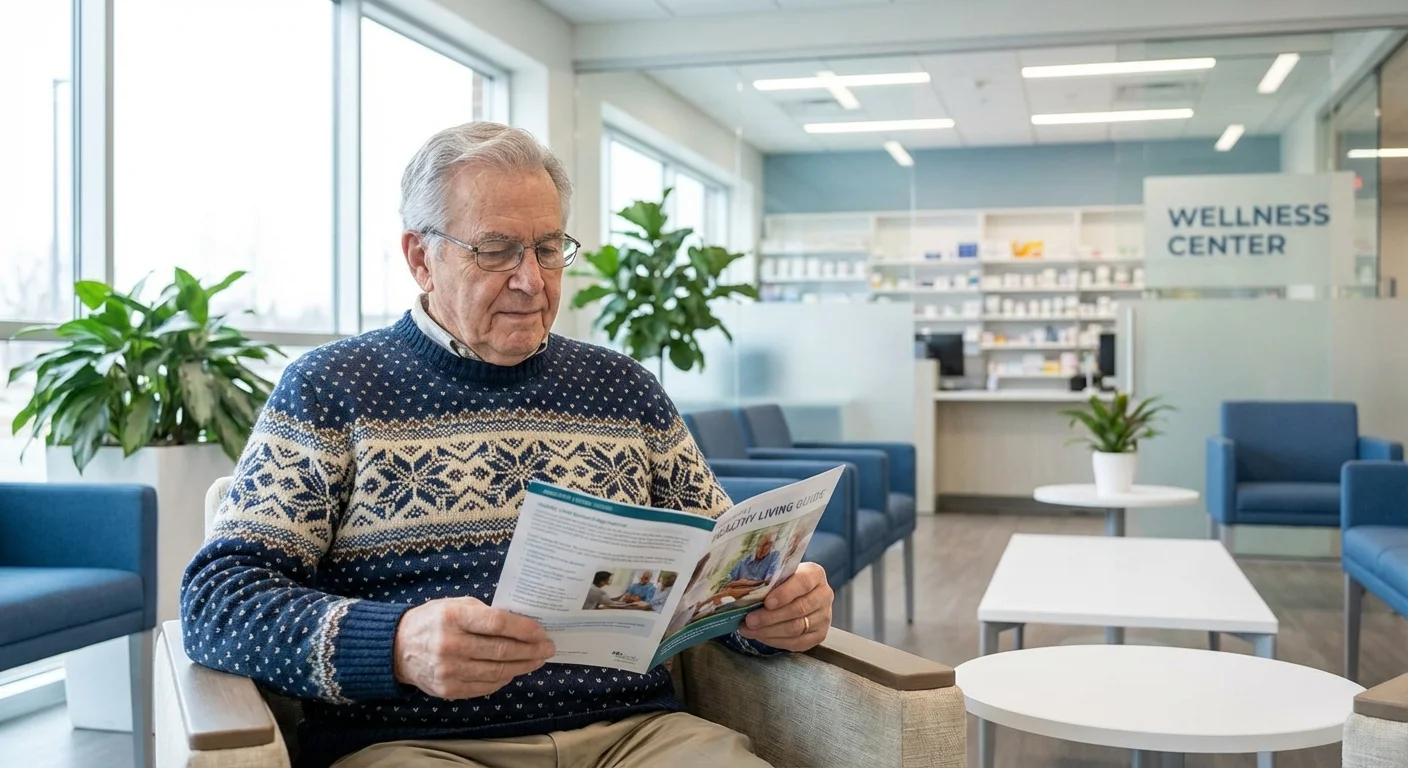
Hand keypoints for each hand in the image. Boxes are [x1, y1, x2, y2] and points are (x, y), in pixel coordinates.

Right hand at [393, 597, 555, 698]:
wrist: (397, 648)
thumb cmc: (433, 620)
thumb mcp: (455, 605)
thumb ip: (485, 613)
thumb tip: (522, 623)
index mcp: (453, 617)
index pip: (498, 624)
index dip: (524, 629)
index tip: (542, 632)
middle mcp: (450, 644)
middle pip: (501, 650)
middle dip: (531, 650)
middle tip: (548, 648)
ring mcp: (448, 670)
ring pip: (497, 671)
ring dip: (523, 667)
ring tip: (537, 660)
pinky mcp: (448, 689)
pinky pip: (485, 686)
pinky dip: (503, 679)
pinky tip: (514, 671)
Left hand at [737, 562, 830, 651]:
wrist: (801, 594)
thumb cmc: (785, 581)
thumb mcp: (779, 574)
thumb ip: (768, 580)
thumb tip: (744, 594)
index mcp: (815, 574)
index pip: (802, 583)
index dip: (784, 594)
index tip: (767, 602)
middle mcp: (824, 595)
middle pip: (798, 609)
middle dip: (770, 617)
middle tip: (749, 620)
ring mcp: (824, 617)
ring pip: (797, 628)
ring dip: (770, 631)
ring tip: (749, 630)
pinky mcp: (820, 635)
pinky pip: (798, 643)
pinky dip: (776, 641)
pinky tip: (761, 637)